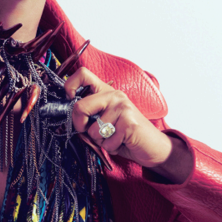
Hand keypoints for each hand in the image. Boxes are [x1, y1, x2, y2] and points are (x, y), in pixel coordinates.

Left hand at [64, 68, 192, 181]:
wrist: (152, 147)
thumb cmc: (124, 135)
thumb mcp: (104, 119)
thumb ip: (89, 114)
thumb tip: (69, 115)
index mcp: (106, 92)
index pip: (82, 74)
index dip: (69, 86)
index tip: (70, 100)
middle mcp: (114, 95)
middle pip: (80, 106)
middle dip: (79, 125)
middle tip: (89, 131)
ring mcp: (123, 107)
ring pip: (92, 130)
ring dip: (100, 140)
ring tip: (114, 137)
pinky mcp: (129, 122)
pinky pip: (106, 141)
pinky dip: (111, 147)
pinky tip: (122, 142)